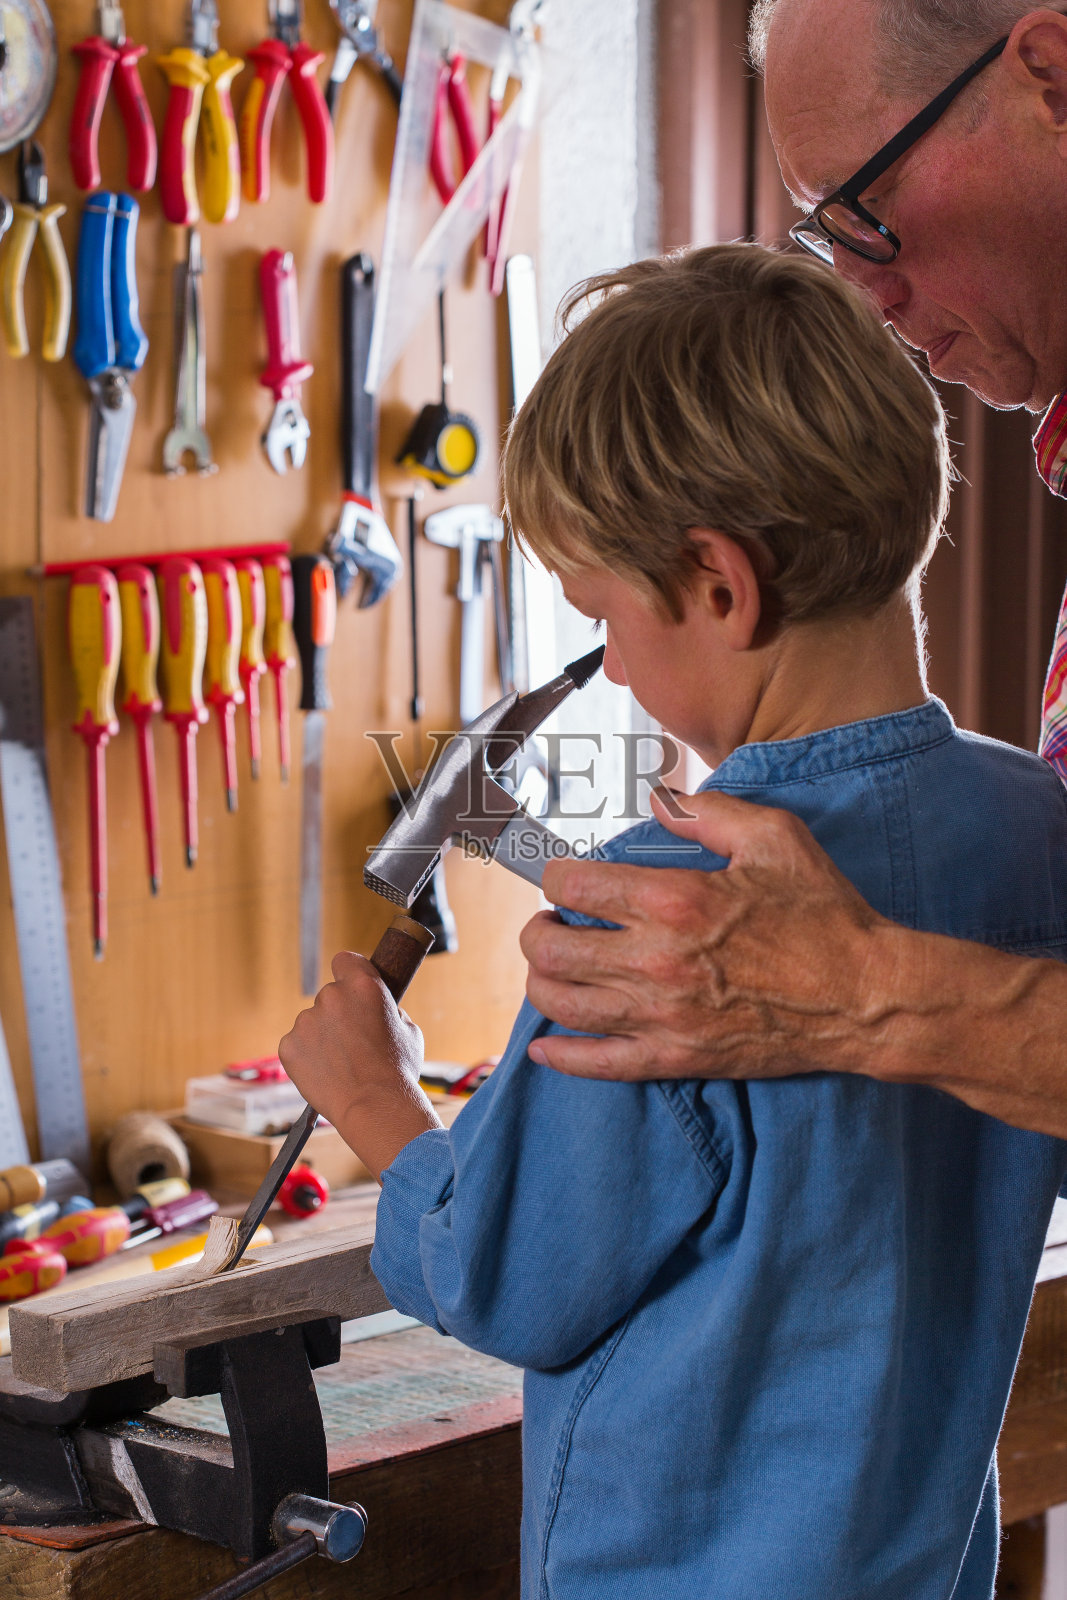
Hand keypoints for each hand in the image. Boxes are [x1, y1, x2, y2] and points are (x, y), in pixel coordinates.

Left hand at [279, 950, 441, 1180]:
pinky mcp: (288, 1045)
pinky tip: (325, 1073)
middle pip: (330, 995)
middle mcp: (331, 996)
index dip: (350, 972)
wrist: (373, 1107)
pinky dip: (307, 1056)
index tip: (352, 986)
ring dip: (323, 1036)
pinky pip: (297, 1044)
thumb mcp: (409, 1031)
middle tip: (354, 1041)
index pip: (345, 960)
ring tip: (342, 1065)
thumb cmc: (398, 1072)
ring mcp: (306, 1021)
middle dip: (339, 1013)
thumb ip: (389, 1011)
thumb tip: (380, 1010)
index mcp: (363, 986)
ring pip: (313, 1022)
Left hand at [520, 787, 896, 1080]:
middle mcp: (656, 959)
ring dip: (542, 983)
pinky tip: (544, 1048)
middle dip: (539, 930)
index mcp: (674, 900)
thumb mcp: (774, 837)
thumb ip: (708, 810)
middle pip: (553, 947)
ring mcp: (663, 1015)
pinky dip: (562, 1057)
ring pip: (563, 1004)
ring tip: (552, 968)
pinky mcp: (677, 1058)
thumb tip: (660, 801)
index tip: (564, 878)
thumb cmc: (825, 916)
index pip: (574, 884)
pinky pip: (599, 1064)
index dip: (557, 876)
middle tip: (550, 922)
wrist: (866, 996)